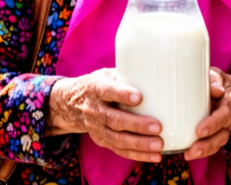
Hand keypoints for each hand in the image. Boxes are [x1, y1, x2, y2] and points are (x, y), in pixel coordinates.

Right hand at [49, 69, 163, 162]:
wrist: (71, 104)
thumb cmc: (99, 85)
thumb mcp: (106, 74)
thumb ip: (126, 75)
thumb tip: (156, 74)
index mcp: (95, 89)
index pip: (106, 91)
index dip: (122, 94)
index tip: (139, 97)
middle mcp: (93, 110)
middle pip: (114, 119)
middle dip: (136, 125)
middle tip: (157, 126)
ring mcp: (97, 128)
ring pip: (117, 139)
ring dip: (139, 144)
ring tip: (159, 144)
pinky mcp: (102, 141)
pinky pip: (120, 150)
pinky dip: (138, 155)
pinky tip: (155, 156)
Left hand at [183, 68, 230, 161]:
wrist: (229, 91)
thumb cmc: (217, 82)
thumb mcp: (217, 75)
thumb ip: (215, 79)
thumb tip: (216, 90)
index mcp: (228, 103)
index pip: (223, 116)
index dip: (213, 124)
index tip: (199, 131)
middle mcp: (227, 119)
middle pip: (221, 135)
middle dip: (207, 144)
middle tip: (192, 150)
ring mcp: (222, 129)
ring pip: (217, 143)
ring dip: (204, 151)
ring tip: (188, 155)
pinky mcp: (214, 134)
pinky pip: (211, 146)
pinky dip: (201, 152)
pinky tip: (186, 154)